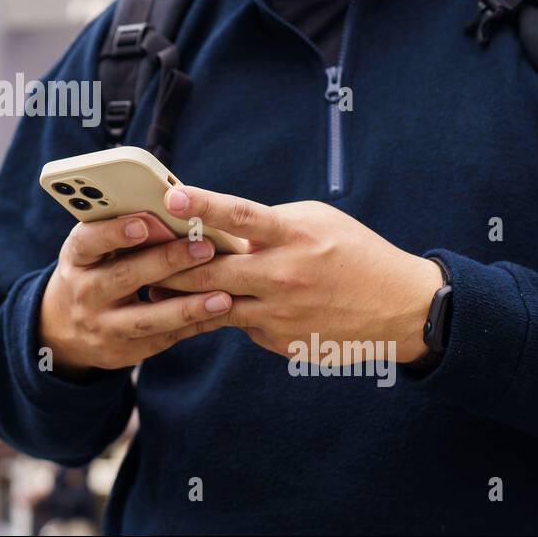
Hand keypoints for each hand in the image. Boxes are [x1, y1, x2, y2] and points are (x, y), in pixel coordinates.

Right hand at [40, 213, 235, 376]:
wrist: (66, 326)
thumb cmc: (94, 270)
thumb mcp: (94, 249)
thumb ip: (122, 231)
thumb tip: (175, 209)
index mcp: (77, 257)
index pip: (88, 241)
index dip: (113, 232)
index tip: (143, 223)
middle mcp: (85, 292)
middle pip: (125, 276)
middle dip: (167, 262)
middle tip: (204, 248)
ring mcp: (102, 326)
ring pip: (146, 318)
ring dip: (186, 307)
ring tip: (222, 296)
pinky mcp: (122, 351)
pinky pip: (163, 339)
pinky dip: (193, 325)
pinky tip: (220, 313)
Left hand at [153, 187, 442, 363]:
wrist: (398, 309)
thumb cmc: (353, 253)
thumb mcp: (316, 222)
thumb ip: (268, 223)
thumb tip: (220, 226)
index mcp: (294, 236)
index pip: (241, 216)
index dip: (203, 205)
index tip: (172, 195)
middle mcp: (284, 275)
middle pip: (211, 270)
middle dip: (170, 263)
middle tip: (139, 254)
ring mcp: (279, 313)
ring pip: (214, 305)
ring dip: (181, 297)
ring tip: (154, 287)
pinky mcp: (278, 340)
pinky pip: (239, 324)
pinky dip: (224, 313)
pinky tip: (207, 308)